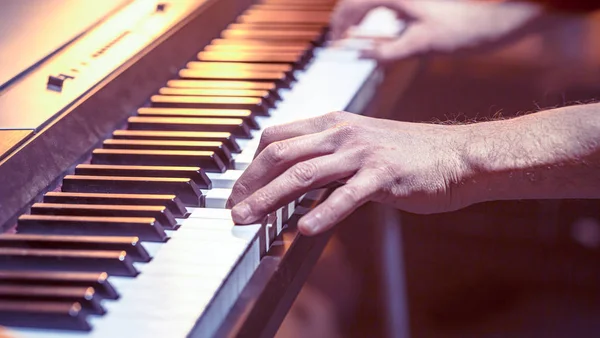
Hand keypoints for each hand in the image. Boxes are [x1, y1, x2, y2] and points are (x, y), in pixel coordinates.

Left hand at [227, 112, 474, 235]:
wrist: (457, 155)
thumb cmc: (407, 154)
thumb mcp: (360, 144)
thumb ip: (327, 156)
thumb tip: (293, 181)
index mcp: (333, 123)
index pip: (276, 136)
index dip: (251, 163)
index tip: (240, 188)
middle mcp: (342, 133)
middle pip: (281, 155)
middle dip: (250, 183)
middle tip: (233, 209)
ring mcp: (362, 153)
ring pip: (304, 174)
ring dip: (270, 198)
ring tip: (248, 219)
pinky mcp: (384, 176)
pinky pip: (347, 196)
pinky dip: (323, 213)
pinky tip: (305, 230)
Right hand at [331, 0, 542, 61]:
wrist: (492, 24)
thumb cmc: (462, 30)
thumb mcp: (421, 45)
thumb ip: (389, 52)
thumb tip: (362, 56)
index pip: (352, 5)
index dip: (338, 26)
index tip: (332, 45)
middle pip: (356, 3)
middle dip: (342, 22)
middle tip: (334, 44)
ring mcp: (405, 0)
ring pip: (368, 6)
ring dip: (355, 22)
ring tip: (346, 42)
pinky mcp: (412, 7)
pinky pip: (381, 11)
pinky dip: (370, 24)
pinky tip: (371, 39)